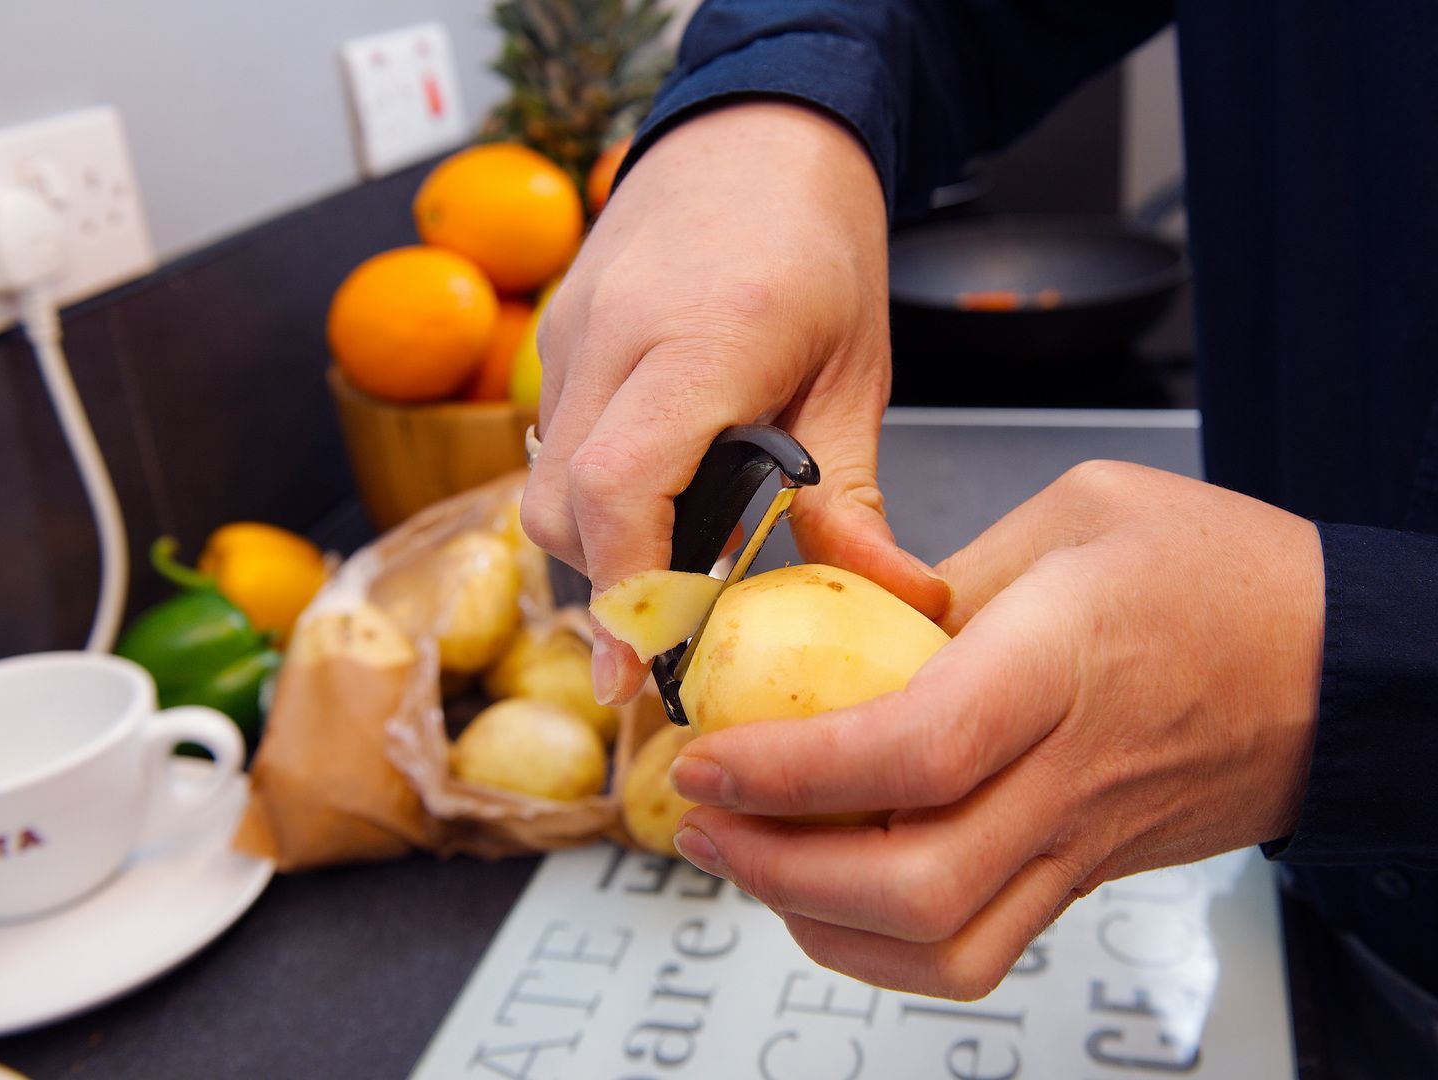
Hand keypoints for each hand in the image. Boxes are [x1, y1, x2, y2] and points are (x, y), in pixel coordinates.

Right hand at [520, 102, 950, 705]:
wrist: (756, 133)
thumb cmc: (818, 244)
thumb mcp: (858, 374)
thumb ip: (854, 498)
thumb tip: (893, 595)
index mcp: (709, 337)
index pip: (622, 483)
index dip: (630, 586)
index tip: (651, 660)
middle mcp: (619, 333)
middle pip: (562, 506)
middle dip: (608, 587)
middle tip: (667, 641)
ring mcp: (572, 330)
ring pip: (544, 482)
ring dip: (594, 546)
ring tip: (663, 578)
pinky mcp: (555, 335)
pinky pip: (553, 443)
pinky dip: (589, 495)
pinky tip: (649, 506)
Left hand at [668, 461, 1324, 998]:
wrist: (1347, 669)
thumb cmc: (1227, 575)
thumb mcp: (1081, 511)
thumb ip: (953, 570)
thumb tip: (843, 604)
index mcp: (1060, 665)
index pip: (913, 752)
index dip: (791, 769)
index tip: (711, 755)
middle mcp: (1068, 776)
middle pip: (911, 883)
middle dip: (777, 870)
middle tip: (705, 821)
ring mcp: (1080, 841)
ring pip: (941, 945)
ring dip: (821, 923)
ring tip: (751, 863)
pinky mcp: (1084, 872)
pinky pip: (977, 947)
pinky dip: (884, 944)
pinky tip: (832, 895)